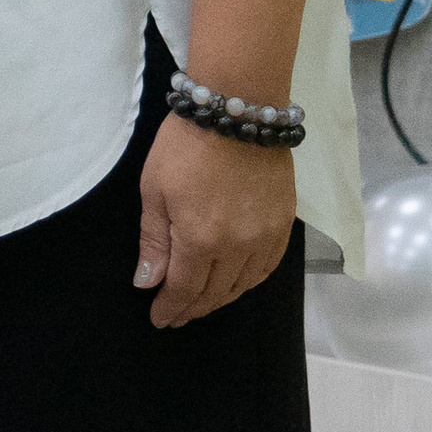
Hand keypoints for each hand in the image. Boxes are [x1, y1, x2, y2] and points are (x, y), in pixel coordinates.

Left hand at [135, 115, 297, 327]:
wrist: (237, 112)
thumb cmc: (184, 147)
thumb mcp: (154, 190)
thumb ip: (154, 241)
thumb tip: (147, 282)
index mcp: (200, 241)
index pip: (183, 289)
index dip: (170, 308)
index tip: (159, 320)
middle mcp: (237, 248)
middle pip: (214, 293)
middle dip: (192, 308)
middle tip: (176, 316)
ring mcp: (265, 238)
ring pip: (243, 285)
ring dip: (220, 299)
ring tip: (202, 304)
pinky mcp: (284, 225)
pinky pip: (268, 267)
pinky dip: (250, 282)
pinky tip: (237, 284)